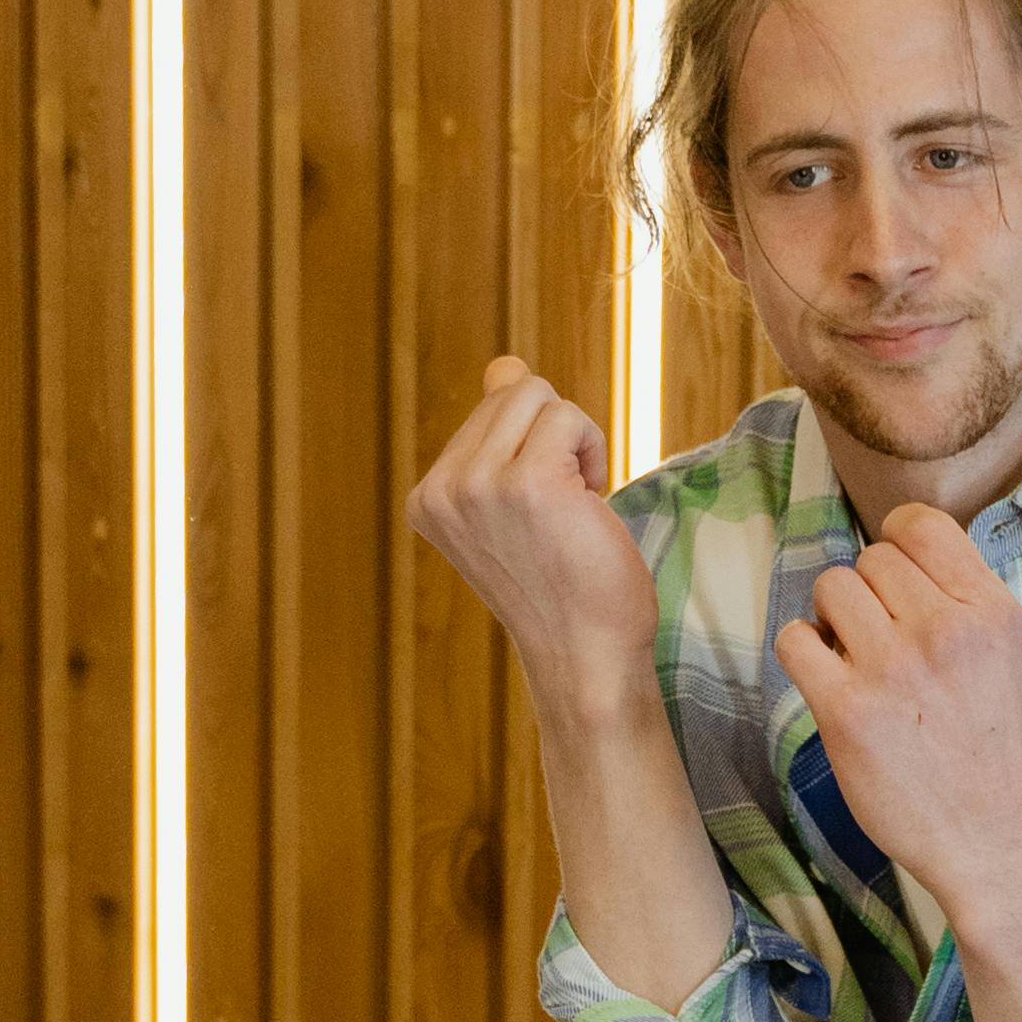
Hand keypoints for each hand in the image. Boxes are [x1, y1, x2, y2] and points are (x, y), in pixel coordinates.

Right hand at [407, 356, 660, 711]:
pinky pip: (570, 418)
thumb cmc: (564, 585)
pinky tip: (586, 508)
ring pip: (539, 396)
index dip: (534, 447)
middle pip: (514, 391)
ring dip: (574, 443)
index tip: (538, 513)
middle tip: (561, 511)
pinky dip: (593, 453)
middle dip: (554, 438)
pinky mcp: (526, 483)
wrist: (587, 656)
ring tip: (572, 508)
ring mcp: (477, 485)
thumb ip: (500, 432)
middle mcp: (442, 490)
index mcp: (428, 498)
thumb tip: (504, 365)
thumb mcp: (517, 501)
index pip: (491, 404)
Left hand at [773, 505, 1021, 906]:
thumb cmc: (1004, 754)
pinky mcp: (846, 712)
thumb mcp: (1019, 659)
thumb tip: (920, 559)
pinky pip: (794, 640)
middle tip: (878, 637)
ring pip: (831, 588)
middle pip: (871, 560)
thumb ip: (976, 603)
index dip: (896, 542)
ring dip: (833, 617)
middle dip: (868, 593)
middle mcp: (943, 631)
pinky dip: (802, 650)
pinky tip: (825, 676)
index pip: (920, 527)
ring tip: (851, 656)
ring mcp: (891, 670)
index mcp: (991, 612)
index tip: (893, 575)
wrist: (991, 840)